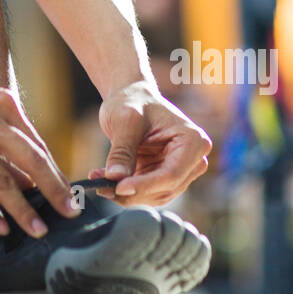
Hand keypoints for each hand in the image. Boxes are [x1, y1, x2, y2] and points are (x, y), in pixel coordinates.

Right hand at [0, 64, 77, 235]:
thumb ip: (4, 132)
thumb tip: (27, 174)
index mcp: (3, 104)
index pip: (37, 144)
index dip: (56, 172)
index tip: (70, 194)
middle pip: (30, 161)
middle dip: (54, 191)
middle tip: (70, 213)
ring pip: (3, 180)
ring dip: (23, 209)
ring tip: (38, 230)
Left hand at [91, 81, 211, 206]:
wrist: (130, 97)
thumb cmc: (132, 101)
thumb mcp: (125, 121)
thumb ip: (122, 151)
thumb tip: (115, 178)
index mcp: (193, 141)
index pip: (172, 174)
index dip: (145, 185)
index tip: (118, 188)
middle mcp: (193, 160)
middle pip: (164, 189)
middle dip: (132, 192)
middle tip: (101, 187)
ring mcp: (180, 170)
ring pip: (154, 196)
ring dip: (125, 194)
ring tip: (98, 180)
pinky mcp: (164, 177)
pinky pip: (145, 192)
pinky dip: (124, 190)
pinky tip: (104, 179)